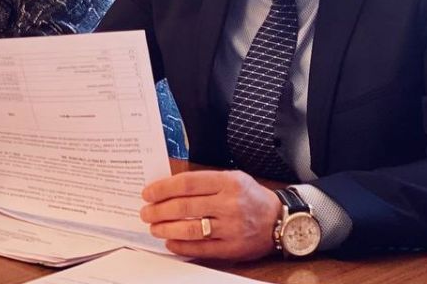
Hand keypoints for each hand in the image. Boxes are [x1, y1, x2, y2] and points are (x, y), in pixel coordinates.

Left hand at [140, 170, 279, 259]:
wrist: (280, 221)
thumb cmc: (250, 197)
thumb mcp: (232, 178)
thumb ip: (204, 182)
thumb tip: (169, 188)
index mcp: (228, 182)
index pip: (187, 183)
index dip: (163, 189)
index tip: (148, 193)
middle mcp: (229, 204)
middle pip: (185, 207)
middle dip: (159, 210)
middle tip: (145, 212)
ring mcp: (232, 228)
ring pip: (190, 229)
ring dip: (166, 229)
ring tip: (154, 227)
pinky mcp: (233, 247)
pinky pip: (201, 249)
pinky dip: (182, 246)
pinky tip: (170, 243)